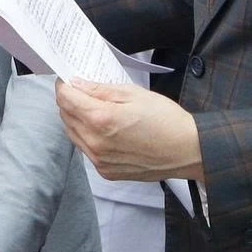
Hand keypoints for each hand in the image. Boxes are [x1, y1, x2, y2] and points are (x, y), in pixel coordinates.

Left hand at [56, 80, 203, 182]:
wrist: (187, 150)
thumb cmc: (166, 119)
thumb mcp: (134, 94)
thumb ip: (100, 90)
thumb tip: (77, 84)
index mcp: (101, 119)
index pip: (65, 99)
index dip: (64, 85)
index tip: (69, 80)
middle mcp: (95, 143)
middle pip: (65, 117)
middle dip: (70, 102)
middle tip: (83, 92)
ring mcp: (99, 160)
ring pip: (73, 135)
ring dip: (76, 120)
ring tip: (93, 110)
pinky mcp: (106, 172)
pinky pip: (86, 151)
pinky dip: (88, 137)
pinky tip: (104, 130)